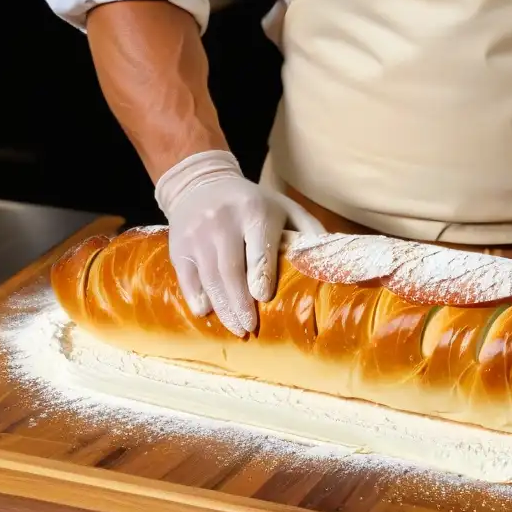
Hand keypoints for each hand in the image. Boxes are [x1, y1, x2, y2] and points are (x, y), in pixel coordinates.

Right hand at [155, 150, 325, 336]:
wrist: (202, 183)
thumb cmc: (254, 203)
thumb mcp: (285, 207)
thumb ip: (309, 231)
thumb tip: (332, 261)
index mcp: (254, 212)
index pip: (257, 248)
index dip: (260, 275)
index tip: (264, 298)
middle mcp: (222, 221)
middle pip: (230, 269)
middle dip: (240, 303)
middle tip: (250, 327)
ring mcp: (196, 234)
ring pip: (208, 277)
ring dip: (222, 307)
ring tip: (236, 327)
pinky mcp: (178, 245)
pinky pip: (186, 276)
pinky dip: (196, 297)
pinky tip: (207, 313)